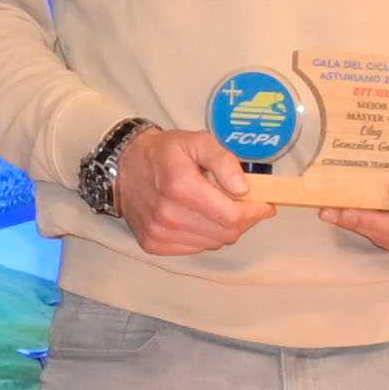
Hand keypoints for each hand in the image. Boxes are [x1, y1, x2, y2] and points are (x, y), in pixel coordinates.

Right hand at [109, 124, 265, 258]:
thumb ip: (223, 160)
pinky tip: (198, 217)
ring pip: (214, 243)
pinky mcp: (154, 244)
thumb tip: (243, 188)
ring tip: (217, 207)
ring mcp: (160, 233)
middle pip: (226, 233)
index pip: (232, 216)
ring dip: (223, 228)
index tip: (264, 203)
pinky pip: (196, 248)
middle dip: (243, 220)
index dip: (255, 212)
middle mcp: (169, 214)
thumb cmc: (164, 152)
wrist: (123, 167)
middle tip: (244, 204)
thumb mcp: (196, 141)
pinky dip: (205, 235)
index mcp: (181, 186)